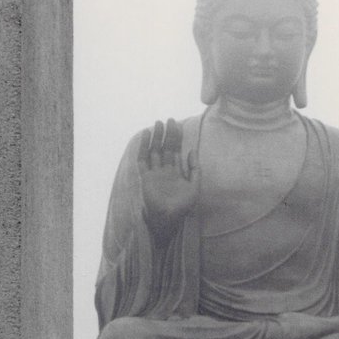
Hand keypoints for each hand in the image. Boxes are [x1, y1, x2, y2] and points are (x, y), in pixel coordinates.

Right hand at [138, 119, 199, 237]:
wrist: (169, 218)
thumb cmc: (183, 206)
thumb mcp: (195, 186)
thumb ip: (194, 168)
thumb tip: (192, 150)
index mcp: (175, 171)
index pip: (175, 150)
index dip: (176, 137)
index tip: (177, 123)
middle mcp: (164, 169)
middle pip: (164, 147)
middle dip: (166, 134)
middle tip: (168, 120)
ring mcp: (154, 172)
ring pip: (153, 151)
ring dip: (155, 137)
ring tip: (157, 123)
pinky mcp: (145, 177)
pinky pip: (143, 159)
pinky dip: (143, 147)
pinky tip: (146, 136)